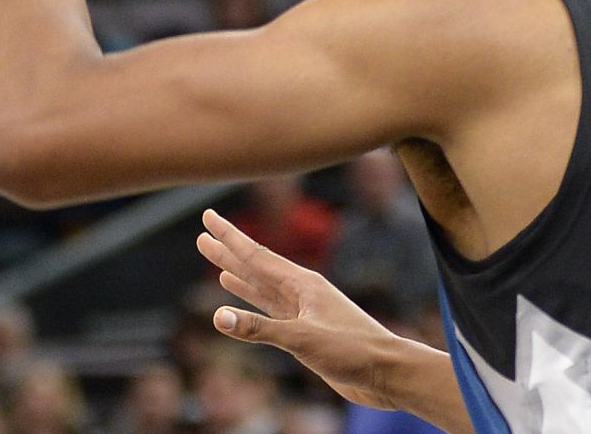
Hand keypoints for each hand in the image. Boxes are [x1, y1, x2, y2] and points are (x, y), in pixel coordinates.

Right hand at [197, 208, 406, 410]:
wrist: (388, 374)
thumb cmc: (354, 351)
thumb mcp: (304, 338)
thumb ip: (259, 329)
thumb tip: (217, 316)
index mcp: (302, 283)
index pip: (256, 254)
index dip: (229, 236)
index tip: (208, 216)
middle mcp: (300, 291)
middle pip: (256, 266)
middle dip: (229, 251)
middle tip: (202, 236)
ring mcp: (303, 311)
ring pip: (262, 287)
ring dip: (238, 274)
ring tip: (215, 261)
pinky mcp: (305, 331)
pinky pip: (270, 310)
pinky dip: (252, 301)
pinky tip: (240, 298)